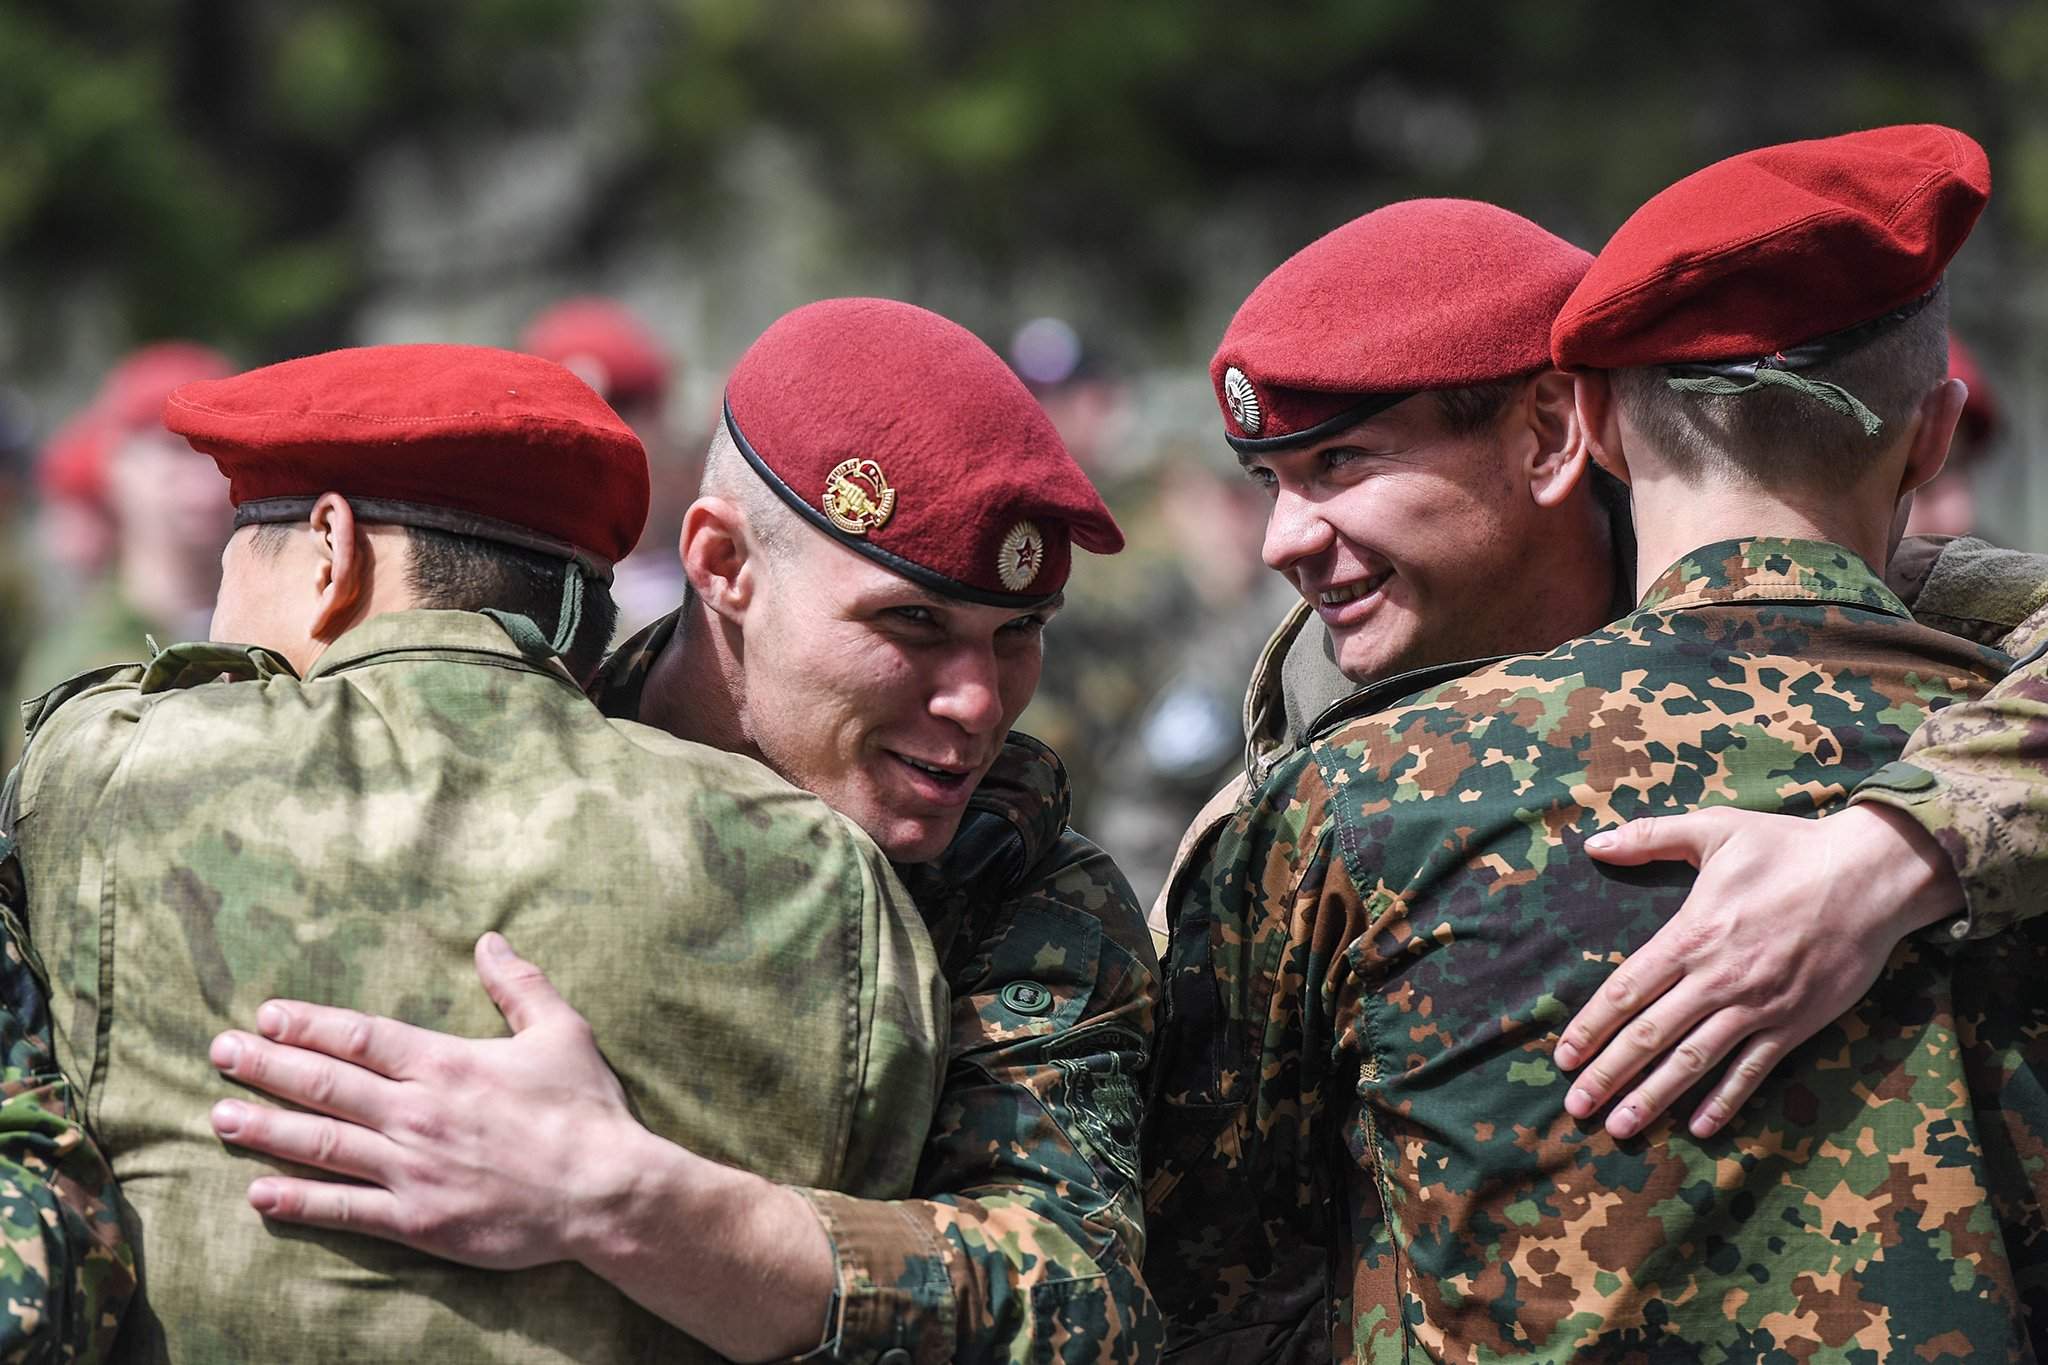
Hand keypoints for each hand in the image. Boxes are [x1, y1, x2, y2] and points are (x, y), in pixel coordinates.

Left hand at [208, 932, 655, 1269]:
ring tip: (220, 1115)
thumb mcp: (561, 1032)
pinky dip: (299, 1201)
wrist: (607, 1191)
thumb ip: (519, 985)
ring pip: (322, 1144)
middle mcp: (418, 1113)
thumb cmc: (586, 1110)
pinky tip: (259, 1192)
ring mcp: (413, 1169)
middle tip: (218, 1053)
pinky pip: (346, 1210)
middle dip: (266, 1066)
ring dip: (266, 1128)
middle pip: (325, 1084)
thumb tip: (490, 940)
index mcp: (447, 1064)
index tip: (266, 1015)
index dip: (308, 1024)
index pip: (359, 1037)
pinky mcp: (419, 1220)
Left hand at [1555, 805, 1961, 1139]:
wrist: (1873, 875)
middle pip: (1650, 1035)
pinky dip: (1725, 1101)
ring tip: (1620, 1128)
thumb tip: (1594, 843)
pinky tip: (1699, 1128)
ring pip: (1694, 1061)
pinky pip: (1753, 1070)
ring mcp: (1757, 1006)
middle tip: (1575, 1108)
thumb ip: (1651, 836)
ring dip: (1654, 1097)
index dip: (1591, 1027)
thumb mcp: (1716, 829)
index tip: (1562, 1056)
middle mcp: (1717, 978)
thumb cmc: (1790, 849)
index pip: (1626, 990)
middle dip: (1608, 1074)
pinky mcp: (1795, 1023)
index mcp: (1691, 935)